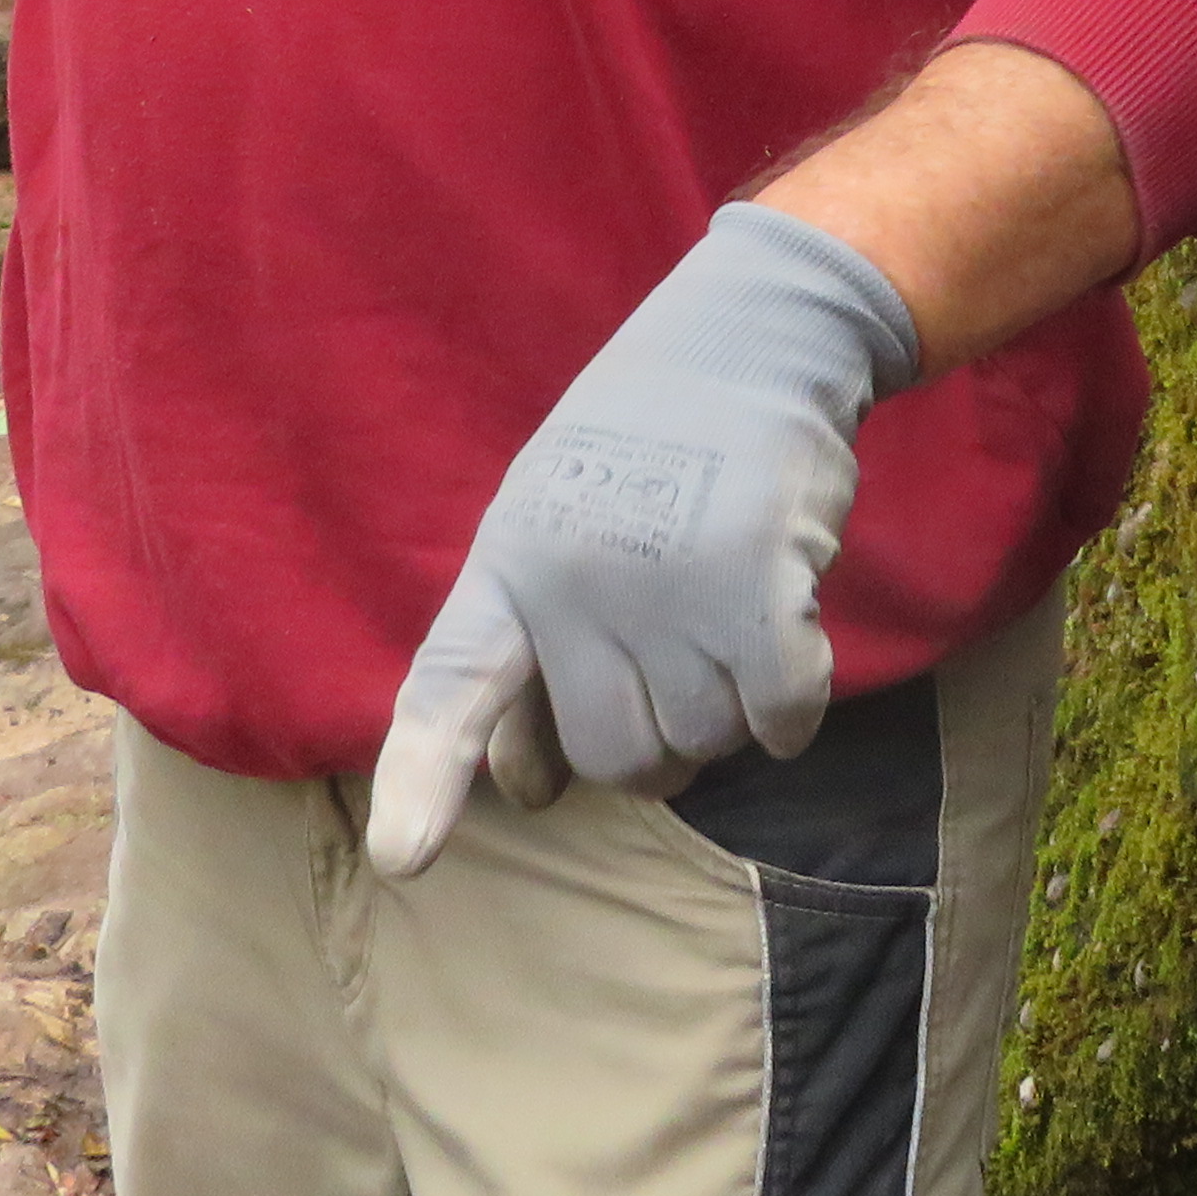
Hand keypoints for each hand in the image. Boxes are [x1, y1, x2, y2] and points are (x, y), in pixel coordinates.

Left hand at [363, 202, 919, 875]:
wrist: (751, 339)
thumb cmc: (648, 448)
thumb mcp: (554, 523)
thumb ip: (533, 648)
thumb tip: (532, 788)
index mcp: (510, 564)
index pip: (452, 687)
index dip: (423, 777)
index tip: (402, 856)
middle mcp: (574, 582)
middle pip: (613, 761)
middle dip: (656, 740)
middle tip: (678, 656)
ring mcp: (665, 587)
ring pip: (703, 745)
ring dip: (730, 707)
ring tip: (723, 607)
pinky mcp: (757, 590)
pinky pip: (780, 721)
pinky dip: (794, 705)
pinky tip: (786, 631)